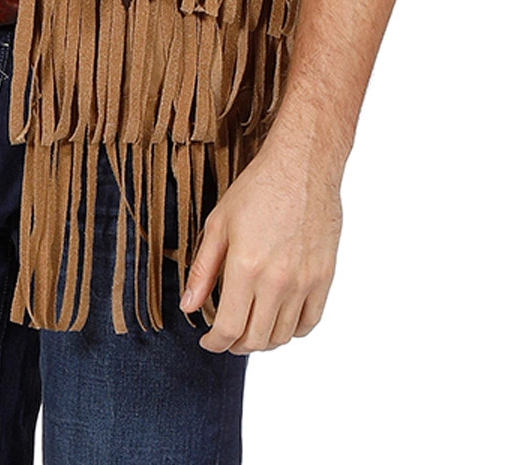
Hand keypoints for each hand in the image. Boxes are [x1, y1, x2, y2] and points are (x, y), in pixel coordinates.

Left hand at [180, 139, 341, 352]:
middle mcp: (276, 282)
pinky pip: (309, 322)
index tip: (208, 341)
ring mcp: (304, 282)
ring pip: (282, 336)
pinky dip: (292, 330)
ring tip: (251, 326)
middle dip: (236, 344)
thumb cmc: (258, 189)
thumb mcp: (218, 224)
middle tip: (227, 335)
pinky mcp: (324, 278)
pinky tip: (279, 318)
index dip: (215, 343)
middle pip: (255, 340)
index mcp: (245, 268)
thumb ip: (202, 270)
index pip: (228, 329)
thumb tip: (188, 307)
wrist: (302, 167)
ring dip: (263, 340)